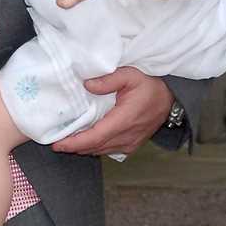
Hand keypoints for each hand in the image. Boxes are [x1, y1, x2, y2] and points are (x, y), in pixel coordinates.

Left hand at [51, 67, 174, 155]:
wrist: (170, 98)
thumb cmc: (150, 84)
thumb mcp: (130, 74)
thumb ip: (108, 80)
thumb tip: (87, 85)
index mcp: (124, 120)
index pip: (94, 138)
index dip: (73, 143)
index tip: (57, 144)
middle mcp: (126, 136)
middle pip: (94, 147)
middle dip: (73, 147)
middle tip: (55, 141)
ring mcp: (130, 144)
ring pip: (100, 151)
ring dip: (83, 148)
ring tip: (66, 141)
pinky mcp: (131, 146)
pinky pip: (108, 150)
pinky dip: (94, 147)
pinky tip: (85, 141)